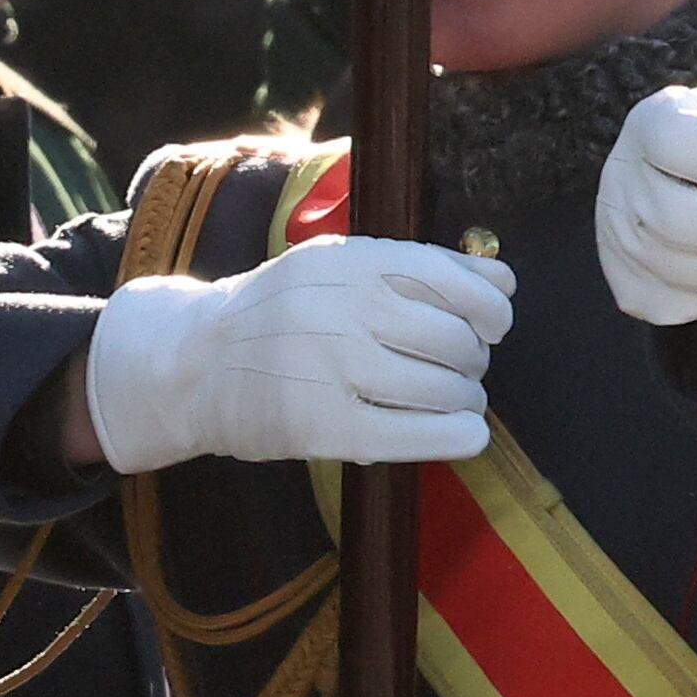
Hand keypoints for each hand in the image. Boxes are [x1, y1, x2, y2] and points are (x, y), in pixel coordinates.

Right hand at [84, 236, 515, 472]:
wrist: (193, 362)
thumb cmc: (279, 316)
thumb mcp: (333, 268)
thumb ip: (412, 270)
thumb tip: (503, 283)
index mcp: (350, 260)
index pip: (451, 278)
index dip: (491, 306)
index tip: (495, 325)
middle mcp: (343, 307)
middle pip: (454, 339)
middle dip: (474, 360)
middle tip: (462, 373)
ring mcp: (332, 366)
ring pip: (442, 387)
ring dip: (466, 400)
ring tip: (455, 404)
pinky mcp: (322, 424)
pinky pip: (415, 433)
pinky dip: (456, 436)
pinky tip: (464, 436)